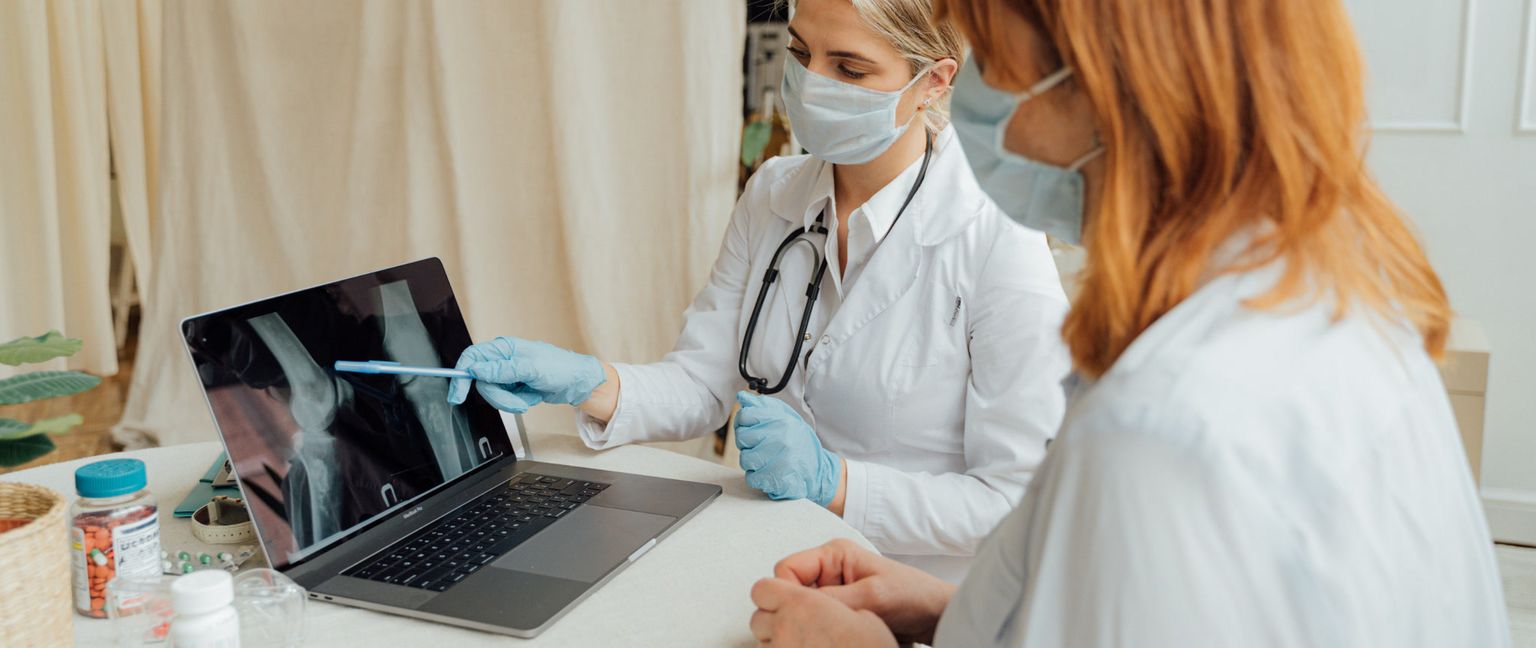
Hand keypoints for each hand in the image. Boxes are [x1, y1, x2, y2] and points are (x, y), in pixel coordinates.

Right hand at [446, 337, 605, 412]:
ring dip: (512, 401)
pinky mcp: (515, 387)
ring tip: (531, 397)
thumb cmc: (561, 368)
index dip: (461, 375)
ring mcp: (509, 375)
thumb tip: (476, 369)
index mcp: (505, 348)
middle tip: (517, 402)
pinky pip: (506, 400)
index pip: (472, 357)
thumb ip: (502, 370)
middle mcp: (504, 360)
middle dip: (499, 396)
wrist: (578, 383)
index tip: (458, 394)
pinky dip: (520, 402)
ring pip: (494, 394)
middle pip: (482, 382)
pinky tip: (534, 395)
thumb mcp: (531, 369)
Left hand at [735, 392, 841, 506]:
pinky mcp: (775, 480)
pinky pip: (751, 477)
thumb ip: (763, 407)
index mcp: (782, 421)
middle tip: (761, 445)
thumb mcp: (786, 417)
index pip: (745, 416)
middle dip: (748, 443)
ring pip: (745, 459)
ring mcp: (778, 460)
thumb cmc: (800, 443)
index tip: (750, 427)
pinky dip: (757, 476)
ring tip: (766, 459)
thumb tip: (742, 397)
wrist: (819, 470)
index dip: (743, 422)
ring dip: (752, 461)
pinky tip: (768, 471)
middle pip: (742, 437)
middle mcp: (780, 439)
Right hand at [772, 539, 955, 644]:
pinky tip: (834, 635)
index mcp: (834, 554)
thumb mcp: (872, 596)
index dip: (787, 591)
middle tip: (816, 625)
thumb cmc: (913, 595)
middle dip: (798, 608)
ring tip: (831, 630)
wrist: (935, 615)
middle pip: (790, 589)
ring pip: (801, 607)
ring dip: (811, 620)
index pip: (787, 568)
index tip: (798, 612)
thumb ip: (833, 598)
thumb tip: (799, 605)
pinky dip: (820, 629)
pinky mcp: (839, 610)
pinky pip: (816, 620)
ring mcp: (833, 591)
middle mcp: (829, 570)